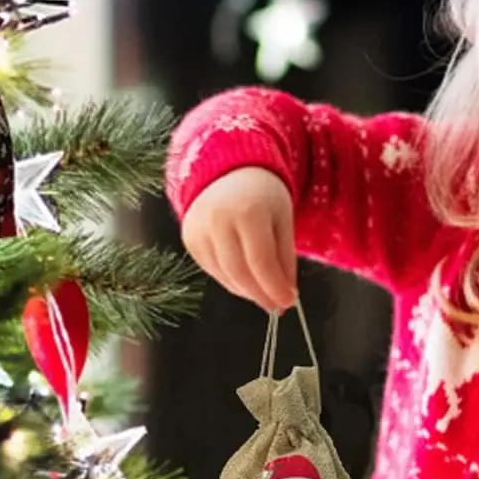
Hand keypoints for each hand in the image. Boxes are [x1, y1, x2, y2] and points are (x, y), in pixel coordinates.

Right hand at [181, 167, 296, 311]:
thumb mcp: (283, 220)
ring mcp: (199, 230)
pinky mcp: (190, 239)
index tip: (289, 302)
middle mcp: (218, 220)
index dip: (275, 287)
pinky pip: (212, 270)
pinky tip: (245, 279)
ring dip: (246, 291)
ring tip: (263, 292)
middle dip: (260, 295)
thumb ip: (285, 259)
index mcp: (248, 211)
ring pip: (225, 276)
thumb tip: (285, 296)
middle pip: (240, 273)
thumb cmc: (261, 196)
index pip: (261, 262)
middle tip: (276, 306)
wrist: (227, 172)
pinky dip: (231, 280)